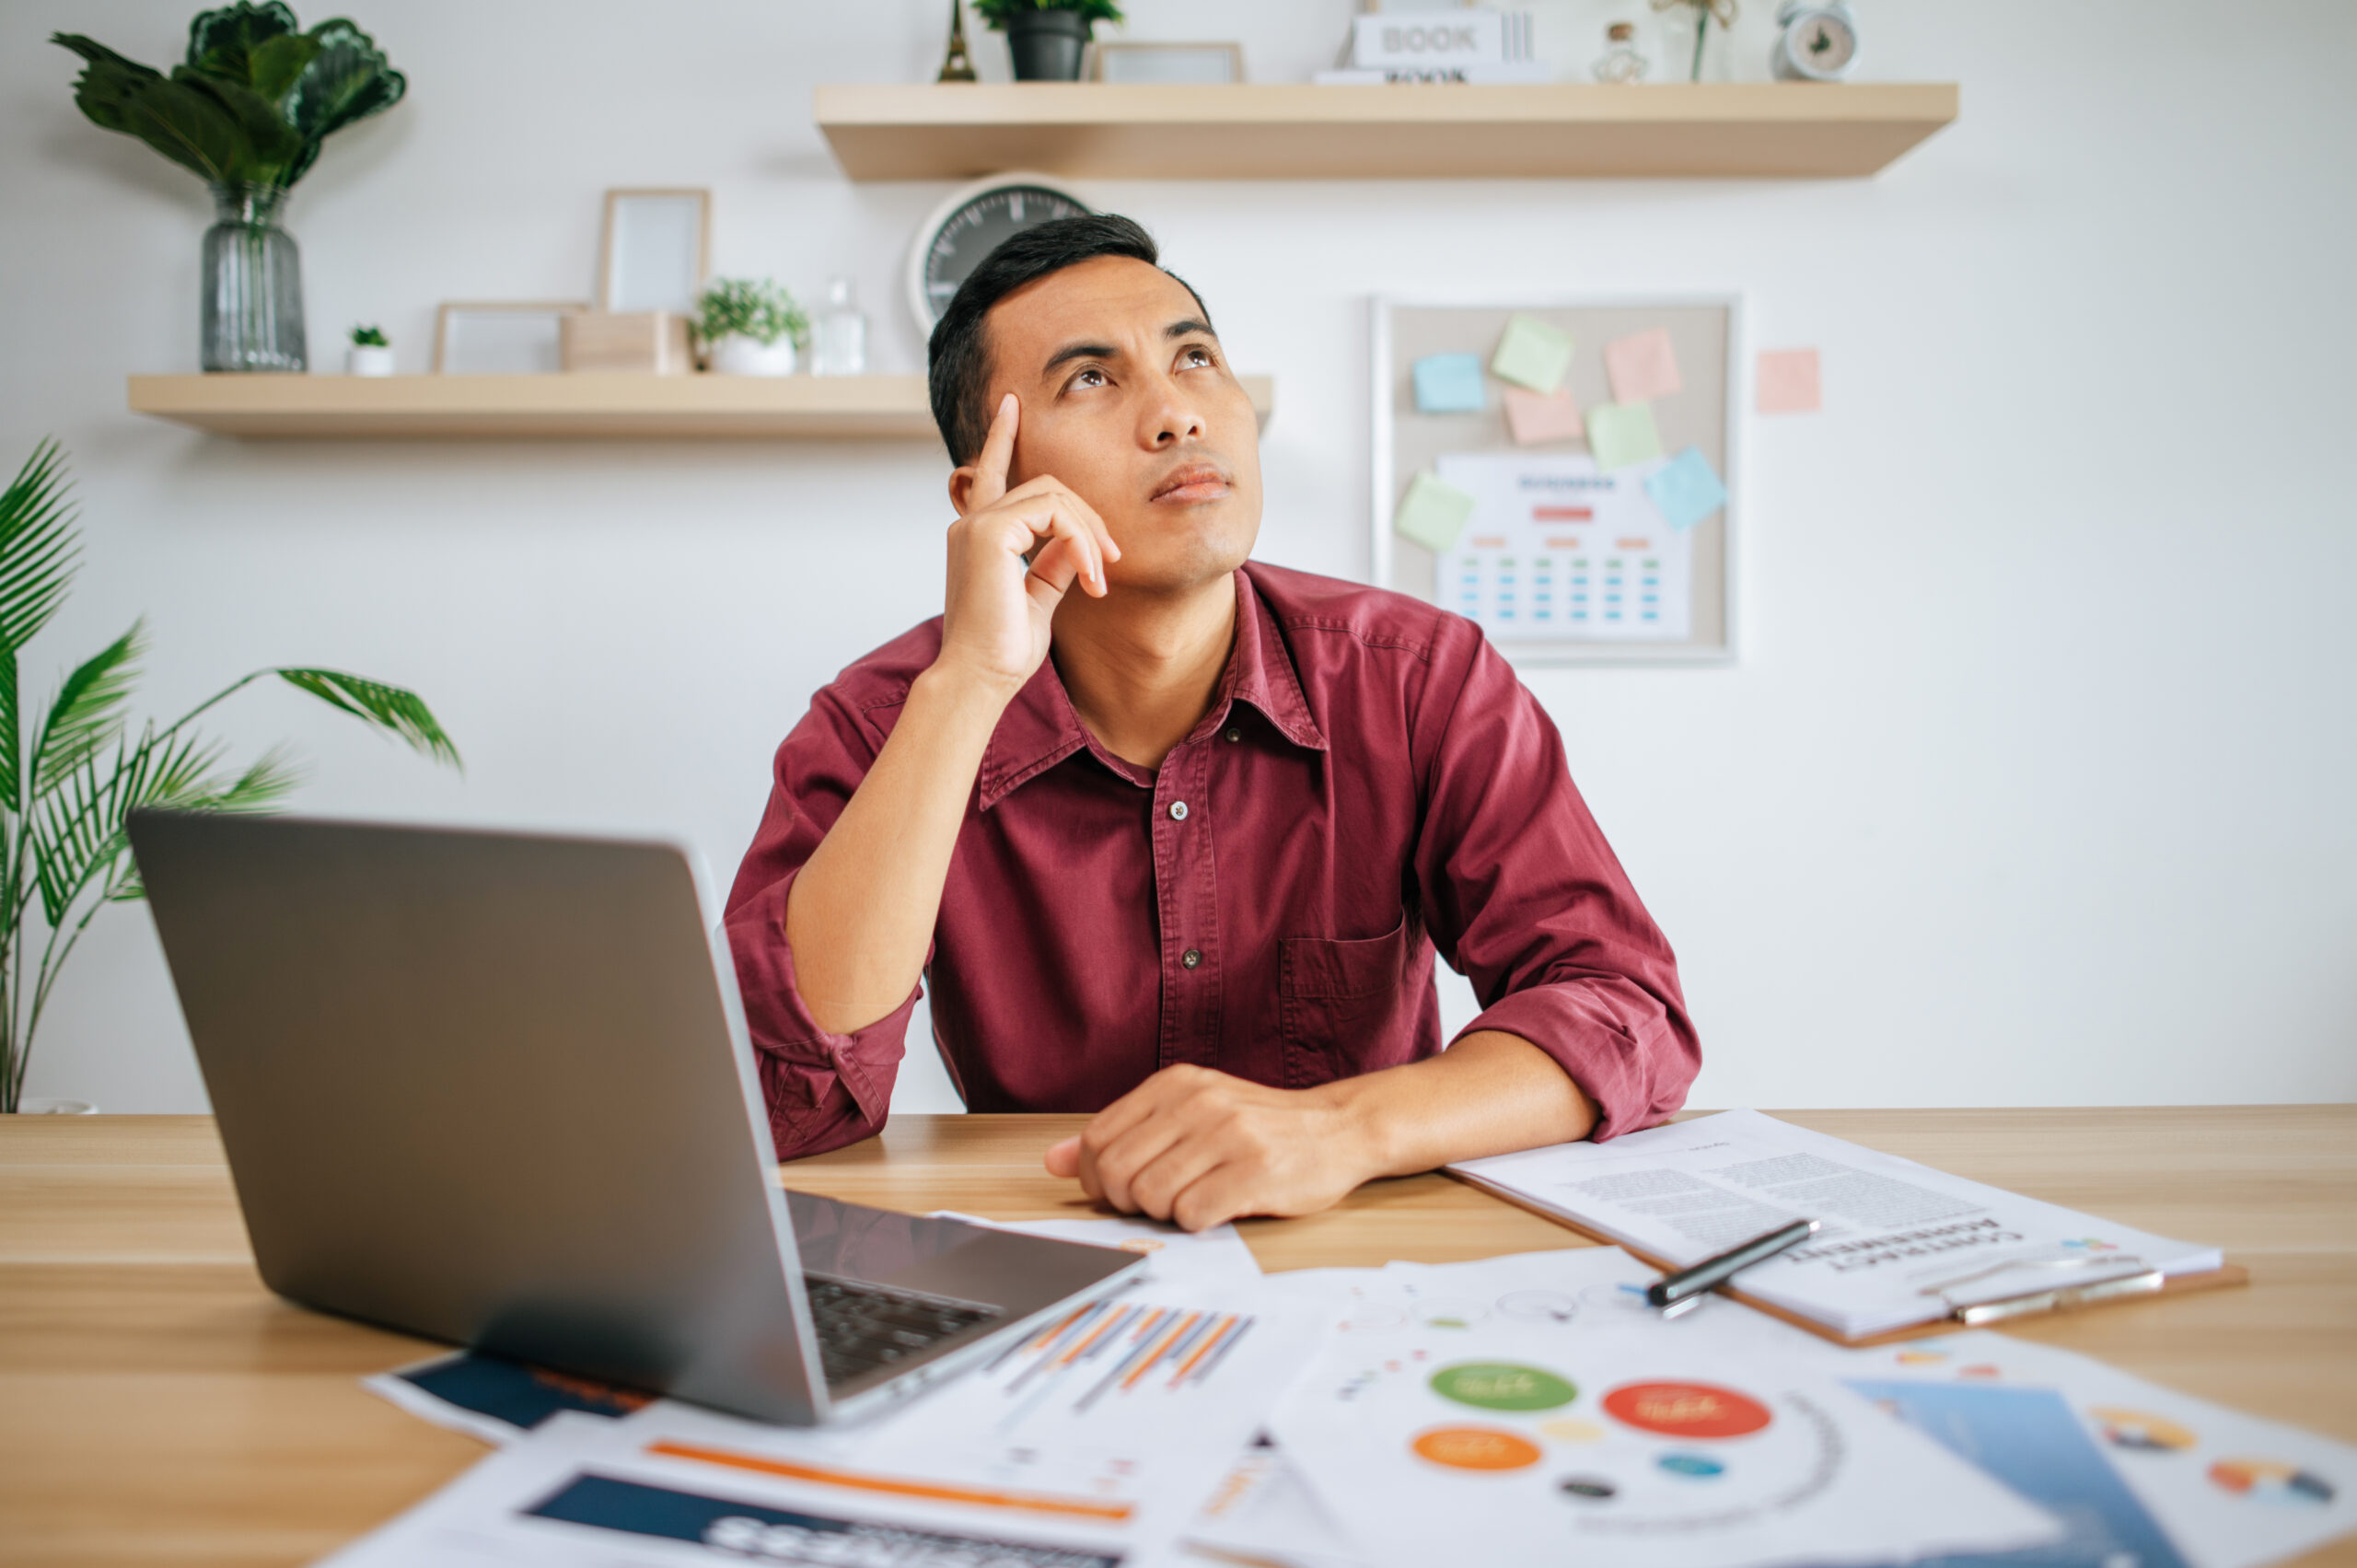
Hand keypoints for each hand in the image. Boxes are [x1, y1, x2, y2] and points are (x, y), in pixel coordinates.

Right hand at [936, 393, 1120, 693]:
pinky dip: (1081, 541)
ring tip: (1103, 576)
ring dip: (1090, 533)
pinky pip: (1053, 513)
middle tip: (1113, 561)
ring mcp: (978, 524)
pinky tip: (1091, 576)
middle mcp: (973, 522)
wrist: (980, 679)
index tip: (1012, 405)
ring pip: (1053, 496)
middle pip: (1045, 486)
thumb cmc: (1004, 650)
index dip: (1002, 436)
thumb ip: (1053, 563)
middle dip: (1088, 517)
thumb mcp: (1038, 597)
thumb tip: (1077, 543)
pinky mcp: (989, 532)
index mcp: (979, 535)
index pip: (992, 472)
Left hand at [1042, 1065, 1377, 1231]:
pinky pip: (1192, 1214)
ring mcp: (1229, 1135)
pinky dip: (1196, 1223)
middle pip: (1118, 1172)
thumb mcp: (1188, 1115)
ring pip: (1151, 1196)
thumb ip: (1123, 1135)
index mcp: (1176, 1084)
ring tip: (1193, 1200)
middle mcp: (1199, 1102)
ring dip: (1165, 1213)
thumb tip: (1053, 1162)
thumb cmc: (1257, 1128)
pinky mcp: (1256, 1171)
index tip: (1123, 1190)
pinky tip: (1217, 1208)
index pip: (1098, 1139)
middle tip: (1159, 1202)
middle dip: (1128, 1201)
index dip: (1098, 1178)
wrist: (1337, 1130)